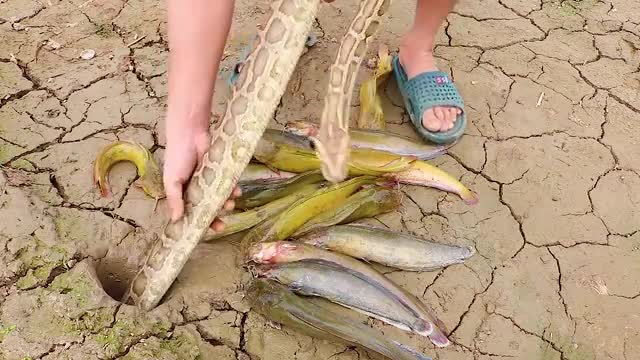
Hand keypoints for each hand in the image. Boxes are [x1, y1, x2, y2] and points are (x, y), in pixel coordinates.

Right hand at [163, 115, 240, 231]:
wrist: (191, 133)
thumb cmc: (177, 156)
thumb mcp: (172, 179)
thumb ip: (174, 199)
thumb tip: (176, 220)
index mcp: (183, 193)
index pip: (191, 212)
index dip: (198, 223)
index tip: (204, 231)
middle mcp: (197, 189)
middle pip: (208, 208)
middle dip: (215, 218)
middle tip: (222, 226)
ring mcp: (211, 181)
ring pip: (220, 198)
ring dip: (226, 204)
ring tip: (229, 205)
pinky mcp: (222, 171)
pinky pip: (229, 184)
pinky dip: (233, 189)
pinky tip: (236, 191)